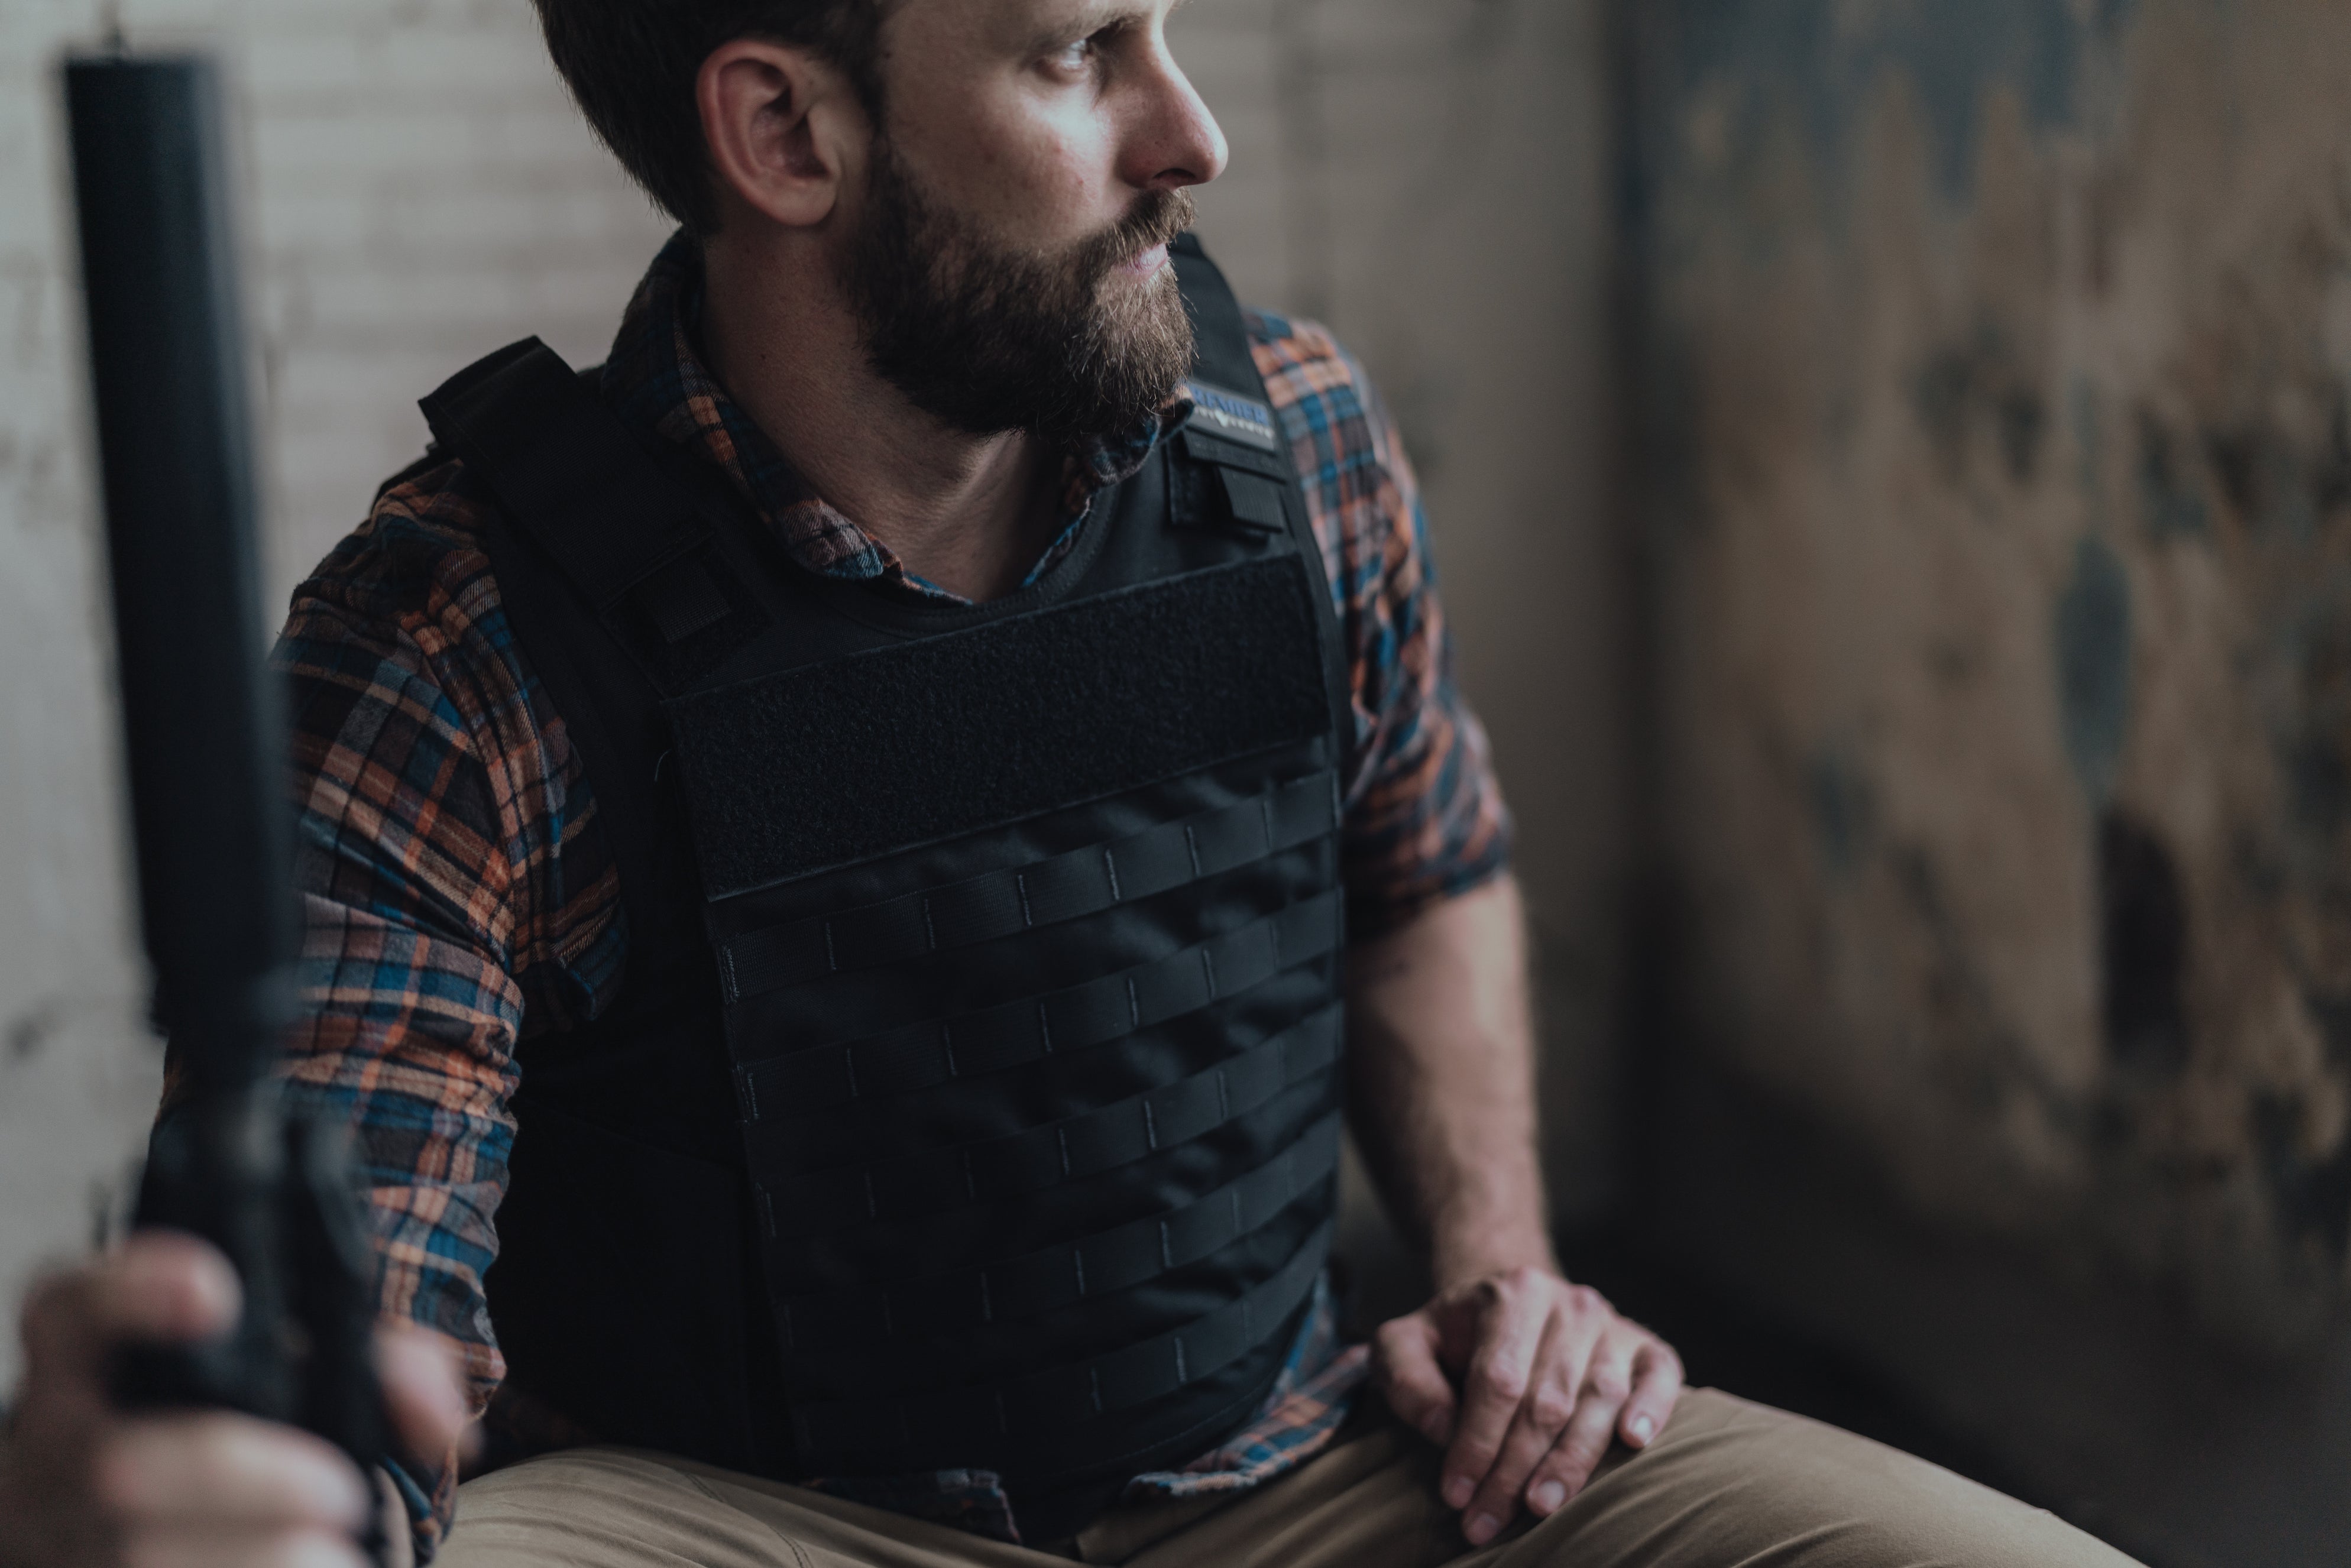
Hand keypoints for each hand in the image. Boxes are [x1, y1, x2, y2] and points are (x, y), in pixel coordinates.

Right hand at [0, 1230, 469, 1567]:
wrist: (128, 1521)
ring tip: (334, 1551)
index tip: (217, 1291)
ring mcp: (58, 1528)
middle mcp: (56, 1439)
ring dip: (267, 1557)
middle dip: (250, 1480)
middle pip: (122, 1463)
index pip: (77, 1303)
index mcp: (88, 1352)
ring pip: (143, 1554)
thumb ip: (375, 1360)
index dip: (135, 1291)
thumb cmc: (224, 1420)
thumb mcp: (287, 1366)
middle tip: (340, 1492)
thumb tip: (436, 1416)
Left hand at [1374, 1265, 1683, 1545]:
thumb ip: (1405, 1376)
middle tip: (1487, 1521)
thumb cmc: (1455, 1338)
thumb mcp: (1407, 1343)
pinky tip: (1633, 1443)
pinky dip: (1652, 1408)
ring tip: (1541, 1507)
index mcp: (1511, 1294)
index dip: (1476, 1443)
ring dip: (1571, 1462)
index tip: (1456, 1494)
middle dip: (1514, 1470)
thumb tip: (1440, 1427)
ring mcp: (1612, 1324)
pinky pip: (1660, 1376)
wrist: (1512, 1304)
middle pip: (1546, 1400)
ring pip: (1599, 1399)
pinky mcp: (1646, 1346)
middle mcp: (1569, 1304)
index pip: (1497, 1381)